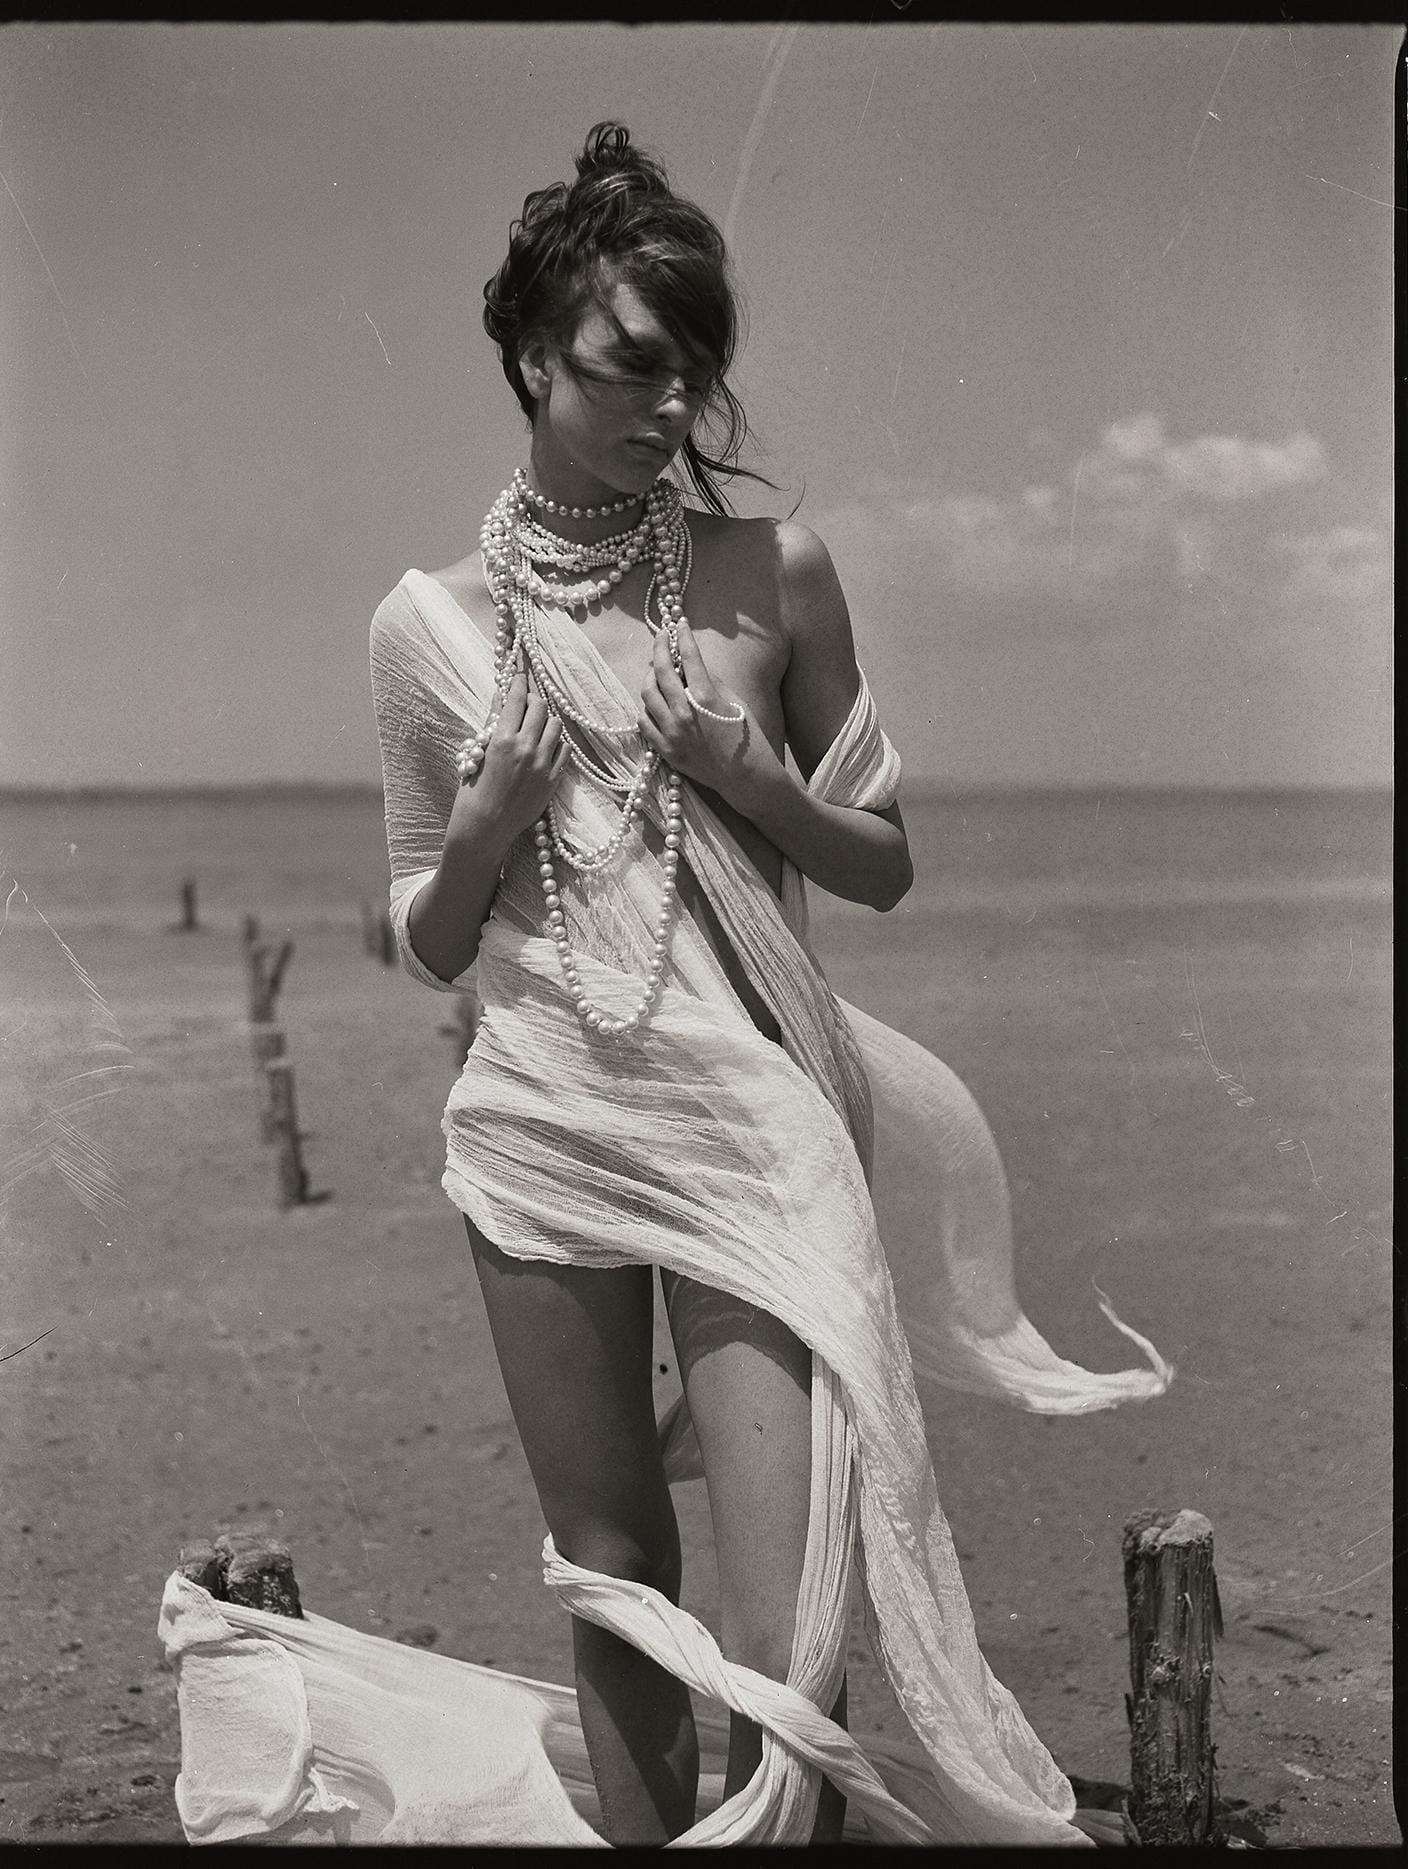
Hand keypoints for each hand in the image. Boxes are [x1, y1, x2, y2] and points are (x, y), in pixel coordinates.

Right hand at [448, 673, 569, 850]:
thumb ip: (493, 723)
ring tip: (537, 726)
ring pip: (556, 726)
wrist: (485, 825)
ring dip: (547, 721)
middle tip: (526, 703)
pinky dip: (556, 743)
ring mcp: (542, 764)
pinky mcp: (553, 780)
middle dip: (533, 700)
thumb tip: (503, 696)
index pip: (517, 697)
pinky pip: (564, 750)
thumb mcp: (479, 751)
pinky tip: (545, 746)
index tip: (520, 674)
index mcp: (503, 739)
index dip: (519, 681)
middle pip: (540, 707)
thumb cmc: (474, 789)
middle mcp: (526, 748)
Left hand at [638, 624, 767, 803]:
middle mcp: (683, 713)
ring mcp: (671, 733)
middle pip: (661, 670)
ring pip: (647, 694)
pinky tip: (657, 701)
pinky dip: (648, 706)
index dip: (682, 635)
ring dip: (651, 677)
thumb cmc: (746, 737)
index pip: (688, 656)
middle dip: (659, 647)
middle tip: (661, 638)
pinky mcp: (666, 750)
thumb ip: (709, 681)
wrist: (746, 777)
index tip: (679, 624)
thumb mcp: (733, 701)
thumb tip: (689, 665)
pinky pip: (645, 721)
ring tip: (658, 671)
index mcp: (705, 697)